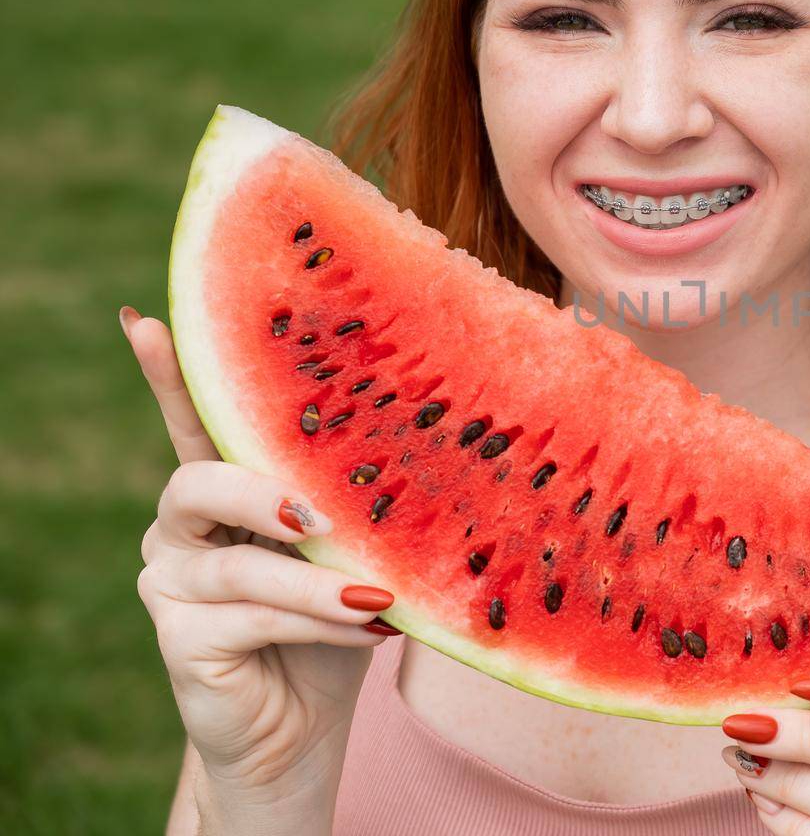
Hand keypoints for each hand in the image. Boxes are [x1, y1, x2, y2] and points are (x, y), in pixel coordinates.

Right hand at [122, 306, 393, 829]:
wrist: (305, 724)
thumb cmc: (338, 620)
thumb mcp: (356, 548)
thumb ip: (358, 502)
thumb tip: (429, 442)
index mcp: (223, 490)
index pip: (192, 420)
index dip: (166, 372)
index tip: (145, 320)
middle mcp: (181, 529)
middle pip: (195, 481)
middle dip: (259, 492)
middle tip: (320, 517)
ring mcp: (171, 583)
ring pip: (238, 565)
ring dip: (318, 583)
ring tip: (378, 595)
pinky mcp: (181, 639)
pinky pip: (253, 619)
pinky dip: (321, 623)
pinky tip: (372, 632)